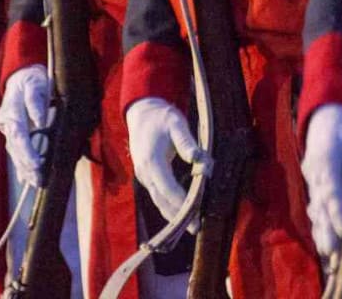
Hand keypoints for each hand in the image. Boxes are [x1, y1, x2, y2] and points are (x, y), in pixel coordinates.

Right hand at [0, 64, 51, 189]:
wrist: (21, 76)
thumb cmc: (33, 79)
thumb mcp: (36, 83)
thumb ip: (36, 101)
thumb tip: (39, 121)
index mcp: (12, 108)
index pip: (19, 132)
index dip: (27, 149)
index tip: (36, 162)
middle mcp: (6, 120)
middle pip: (15, 145)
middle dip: (27, 163)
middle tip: (38, 178)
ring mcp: (7, 127)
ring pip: (14, 151)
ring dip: (25, 168)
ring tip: (37, 181)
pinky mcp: (10, 133)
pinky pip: (15, 152)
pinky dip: (22, 166)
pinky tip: (27, 179)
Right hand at [126, 97, 201, 223]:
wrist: (142, 114)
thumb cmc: (162, 118)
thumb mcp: (176, 123)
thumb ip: (187, 142)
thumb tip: (199, 159)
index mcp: (151, 160)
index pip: (166, 187)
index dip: (180, 201)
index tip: (194, 213)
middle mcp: (145, 172)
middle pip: (161, 199)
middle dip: (179, 215)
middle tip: (196, 228)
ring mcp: (144, 176)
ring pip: (158, 201)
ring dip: (173, 215)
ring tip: (191, 227)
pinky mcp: (146, 177)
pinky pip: (157, 196)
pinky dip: (168, 207)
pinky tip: (180, 216)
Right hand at [302, 104, 341, 257]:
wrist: (324, 115)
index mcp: (326, 159)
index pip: (332, 189)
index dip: (337, 212)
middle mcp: (315, 174)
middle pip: (320, 206)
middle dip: (327, 231)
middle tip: (332, 253)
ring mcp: (312, 181)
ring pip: (315, 211)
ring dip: (321, 234)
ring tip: (327, 257)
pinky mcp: (314, 187)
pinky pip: (315, 210)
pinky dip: (318, 228)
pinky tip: (323, 247)